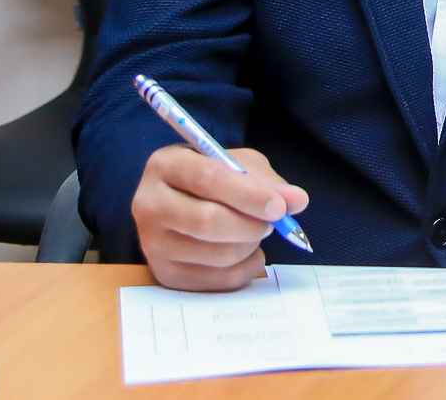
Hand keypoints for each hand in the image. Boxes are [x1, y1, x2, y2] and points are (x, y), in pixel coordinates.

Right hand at [131, 144, 308, 291]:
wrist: (183, 201)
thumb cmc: (215, 178)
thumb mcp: (240, 165)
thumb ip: (269, 182)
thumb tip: (297, 202)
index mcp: (166, 165)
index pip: (208, 179)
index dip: (248, 195)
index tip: (280, 207)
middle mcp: (148, 204)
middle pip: (207, 221)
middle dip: (251, 225)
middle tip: (273, 223)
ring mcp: (151, 243)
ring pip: (215, 255)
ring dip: (250, 246)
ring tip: (257, 232)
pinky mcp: (163, 273)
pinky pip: (215, 281)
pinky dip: (245, 269)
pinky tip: (248, 253)